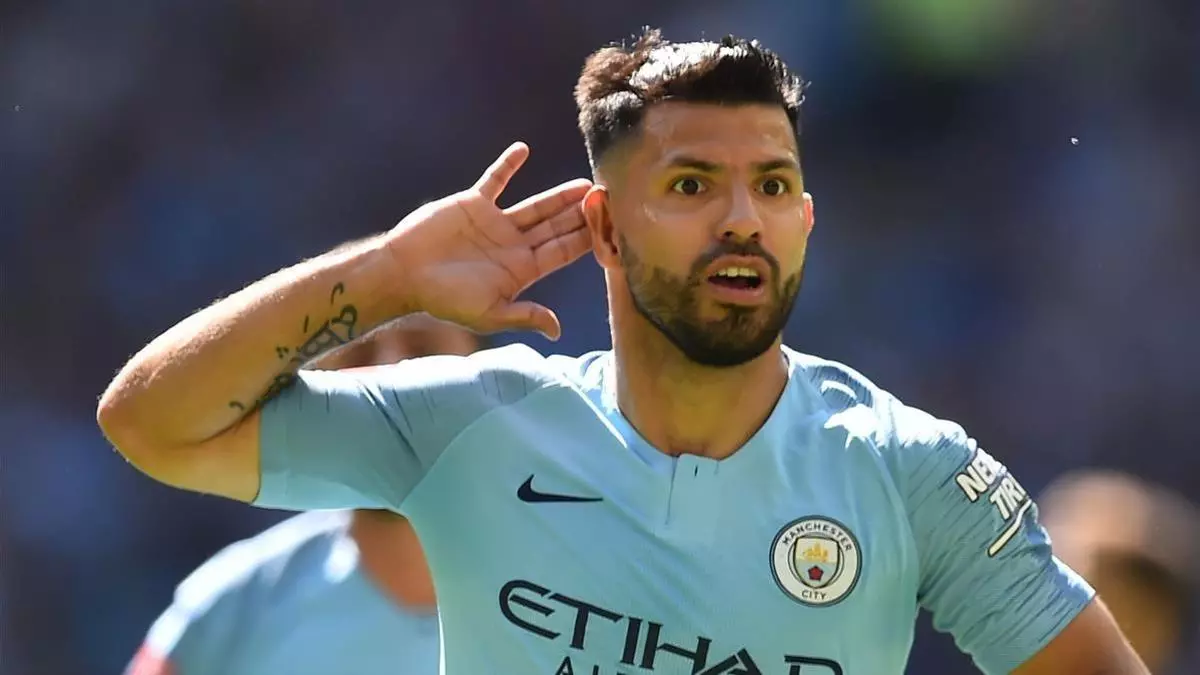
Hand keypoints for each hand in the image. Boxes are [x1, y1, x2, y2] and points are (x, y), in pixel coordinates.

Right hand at [386, 142, 592, 340]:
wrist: (403, 275)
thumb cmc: (444, 300)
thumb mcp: (488, 314)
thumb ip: (524, 316)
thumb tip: (557, 331)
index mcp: (521, 270)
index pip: (562, 252)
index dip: (586, 240)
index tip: (611, 228)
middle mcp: (513, 245)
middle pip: (555, 227)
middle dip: (581, 215)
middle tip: (608, 199)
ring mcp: (495, 223)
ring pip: (535, 205)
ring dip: (558, 195)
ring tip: (584, 183)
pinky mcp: (473, 204)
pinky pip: (494, 180)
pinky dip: (507, 165)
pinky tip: (524, 149)